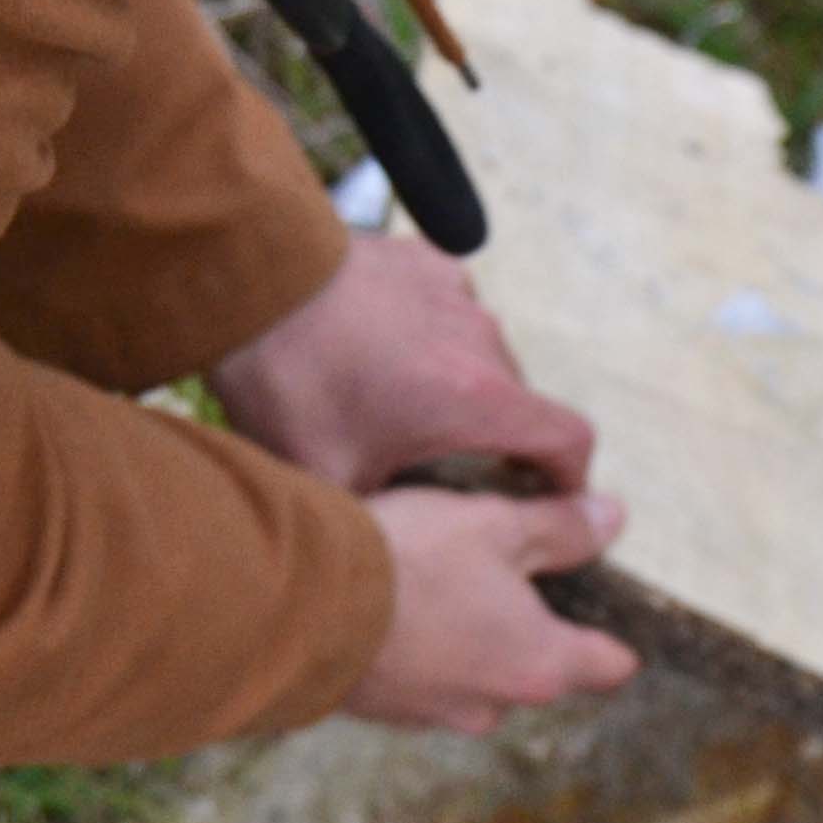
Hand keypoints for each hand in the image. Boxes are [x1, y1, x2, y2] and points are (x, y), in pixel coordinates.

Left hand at [213, 230, 594, 496]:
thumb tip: (388, 560)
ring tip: (394, 401)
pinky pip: (451, 310)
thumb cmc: (290, 382)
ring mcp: (458, 295)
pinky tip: (377, 347)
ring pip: (483, 357)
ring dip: (458, 385)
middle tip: (440, 463)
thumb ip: (378, 521)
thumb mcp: (329, 479)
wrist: (251, 281)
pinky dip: (431, 335)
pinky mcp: (428, 262)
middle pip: (520, 404)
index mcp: (477, 400)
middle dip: (493, 437)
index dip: (570, 478)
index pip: (570, 441)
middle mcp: (484, 342)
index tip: (549, 497)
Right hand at [348, 488, 639, 731]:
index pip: (605, 666)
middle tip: (509, 572)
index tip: (616, 627)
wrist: (296, 604)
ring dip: (464, 637)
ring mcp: (432, 713)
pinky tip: (393, 602)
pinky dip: (416, 647)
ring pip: (471, 673)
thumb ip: (559, 528)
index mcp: (539, 664)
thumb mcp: (494, 524)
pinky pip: (417, 677)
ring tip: (440, 581)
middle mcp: (491, 704)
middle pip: (534, 669)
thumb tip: (613, 519)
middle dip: (526, 628)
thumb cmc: (409, 560)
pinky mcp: (380, 709)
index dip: (615, 642)